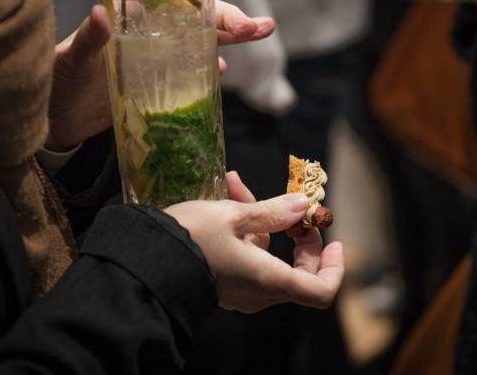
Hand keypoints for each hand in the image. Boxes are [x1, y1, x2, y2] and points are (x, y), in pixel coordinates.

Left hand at [46, 0, 275, 150]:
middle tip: (256, 26)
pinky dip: (208, 65)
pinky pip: (191, 66)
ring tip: (261, 32)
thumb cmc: (60, 82)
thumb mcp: (72, 59)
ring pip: (200, 35)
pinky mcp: (159, 79)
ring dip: (230, 33)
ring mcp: (155, 53)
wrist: (59, 122)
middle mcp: (145, 27)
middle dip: (226, 11)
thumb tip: (100, 13)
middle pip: (191, 10)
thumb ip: (89, 38)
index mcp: (124, 11)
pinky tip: (221, 67)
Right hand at [164, 172, 344, 312]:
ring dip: (262, 220)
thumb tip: (303, 205)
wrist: (143, 260)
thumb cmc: (190, 238)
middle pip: (300, 271)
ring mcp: (240, 289)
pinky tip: (227, 193)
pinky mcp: (222, 281)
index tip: (331, 237)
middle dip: (298, 234)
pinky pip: (246, 257)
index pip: (321, 290)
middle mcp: (259, 292)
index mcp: (269, 279)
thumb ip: (272, 211)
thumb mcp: (232, 216)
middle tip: (292, 205)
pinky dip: (244, 229)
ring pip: (268, 256)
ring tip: (238, 184)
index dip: (334, 266)